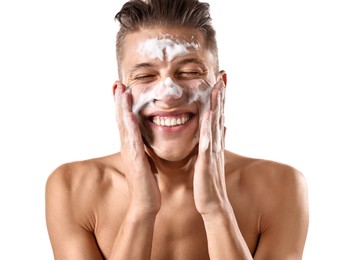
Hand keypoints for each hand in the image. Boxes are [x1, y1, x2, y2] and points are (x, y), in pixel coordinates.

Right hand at [114, 81, 160, 216]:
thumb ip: (142, 148)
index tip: (123, 88)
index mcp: (131, 146)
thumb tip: (144, 139)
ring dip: (121, 107)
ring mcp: (129, 153)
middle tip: (117, 83)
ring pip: (124, 126)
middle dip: (119, 100)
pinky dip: (129, 125)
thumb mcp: (144, 160)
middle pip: (121, 119)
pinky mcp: (136, 160)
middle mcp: (127, 147)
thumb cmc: (147, 182)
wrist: (145, 203)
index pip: (125, 121)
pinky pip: (132, 139)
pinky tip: (129, 113)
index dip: (123, 105)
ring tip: (120, 90)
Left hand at [193, 79, 228, 216]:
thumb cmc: (208, 183)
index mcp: (214, 143)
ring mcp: (213, 151)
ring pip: (216, 122)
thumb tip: (221, 128)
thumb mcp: (211, 160)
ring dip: (218, 104)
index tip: (219, 81)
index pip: (217, 116)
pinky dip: (209, 124)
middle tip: (222, 75)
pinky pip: (208, 139)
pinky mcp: (207, 160)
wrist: (212, 204)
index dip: (219, 99)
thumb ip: (214, 143)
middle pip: (219, 114)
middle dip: (221, 94)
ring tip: (218, 85)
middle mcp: (216, 143)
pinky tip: (209, 111)